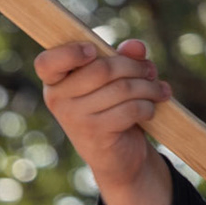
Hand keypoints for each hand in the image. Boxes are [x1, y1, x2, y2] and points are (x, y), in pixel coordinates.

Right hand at [35, 39, 173, 204]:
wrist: (115, 157)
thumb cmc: (111, 108)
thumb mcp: (114, 79)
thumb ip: (122, 57)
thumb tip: (135, 47)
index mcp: (55, 81)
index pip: (46, 63)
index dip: (70, 52)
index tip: (94, 51)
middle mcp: (58, 100)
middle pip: (102, 69)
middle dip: (134, 67)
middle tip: (150, 71)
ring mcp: (74, 119)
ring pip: (121, 88)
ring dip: (148, 87)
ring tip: (159, 91)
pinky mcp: (94, 134)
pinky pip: (129, 109)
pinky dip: (146, 107)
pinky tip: (149, 109)